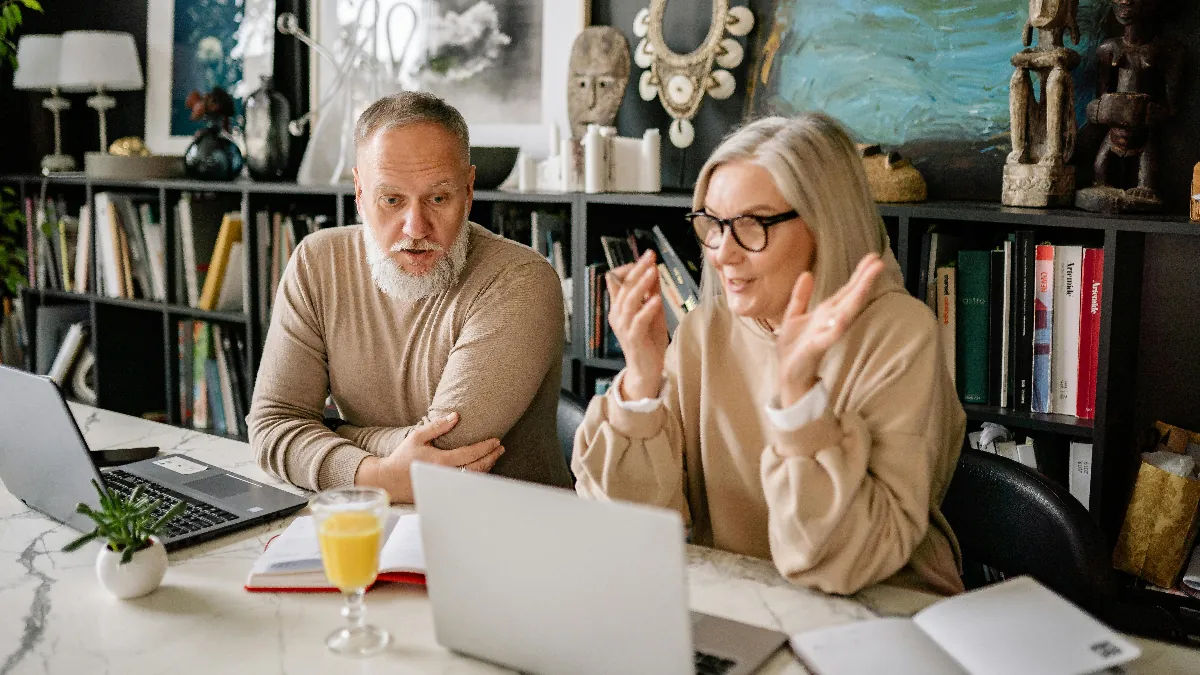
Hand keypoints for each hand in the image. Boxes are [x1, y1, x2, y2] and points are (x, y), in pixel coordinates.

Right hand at [355, 412, 503, 501]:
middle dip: (491, 457)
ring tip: (494, 457)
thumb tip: (455, 416)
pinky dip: (477, 477)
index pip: (470, 454)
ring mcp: (446, 486)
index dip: (485, 447)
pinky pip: (466, 485)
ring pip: (474, 479)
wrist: (390, 480)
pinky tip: (482, 469)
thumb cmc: (402, 457)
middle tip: (500, 448)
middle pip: (477, 468)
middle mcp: (446, 475)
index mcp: (441, 461)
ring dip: (487, 467)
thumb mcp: (417, 437)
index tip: (496, 441)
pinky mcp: (445, 492)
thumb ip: (437, 426)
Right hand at [605, 250, 668, 399]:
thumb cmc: (649, 340)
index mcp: (619, 307)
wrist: (647, 369)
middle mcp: (617, 315)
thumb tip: (653, 269)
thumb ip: (651, 292)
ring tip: (653, 271)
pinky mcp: (633, 338)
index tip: (647, 257)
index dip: (631, 268)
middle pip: (625, 287)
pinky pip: (639, 320)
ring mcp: (623, 327)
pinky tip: (656, 299)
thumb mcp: (652, 312)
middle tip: (650, 256)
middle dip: (638, 269)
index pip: (618, 281)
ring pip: (629, 301)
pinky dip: (647, 308)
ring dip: (642, 285)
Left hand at [776, 253, 884, 407]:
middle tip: (878, 262)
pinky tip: (845, 316)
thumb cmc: (794, 348)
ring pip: (846, 312)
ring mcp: (826, 333)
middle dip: (864, 280)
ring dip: (857, 297)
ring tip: (868, 280)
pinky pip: (830, 335)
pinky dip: (838, 326)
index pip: (846, 290)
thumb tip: (807, 273)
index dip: (859, 274)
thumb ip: (801, 296)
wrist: (788, 374)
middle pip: (850, 297)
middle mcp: (830, 321)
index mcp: (826, 312)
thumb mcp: (794, 316)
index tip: (872, 256)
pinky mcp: (818, 347)